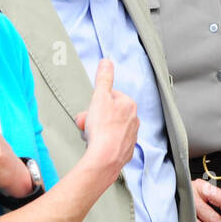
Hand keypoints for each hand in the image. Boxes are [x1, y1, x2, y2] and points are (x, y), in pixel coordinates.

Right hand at [72, 59, 138, 176]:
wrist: (105, 158)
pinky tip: (97, 146)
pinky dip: (103, 143)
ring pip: (110, 128)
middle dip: (95, 118)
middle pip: (109, 113)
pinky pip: (112, 143)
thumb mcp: (99, 97)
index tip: (90, 110)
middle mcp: (134, 119)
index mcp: (129, 104)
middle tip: (87, 125)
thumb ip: (104, 79)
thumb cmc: (103, 129)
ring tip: (91, 137)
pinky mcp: (126, 150)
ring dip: (98, 130)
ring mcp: (131, 136)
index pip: (109, 96)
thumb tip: (107, 62)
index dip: (96, 103)